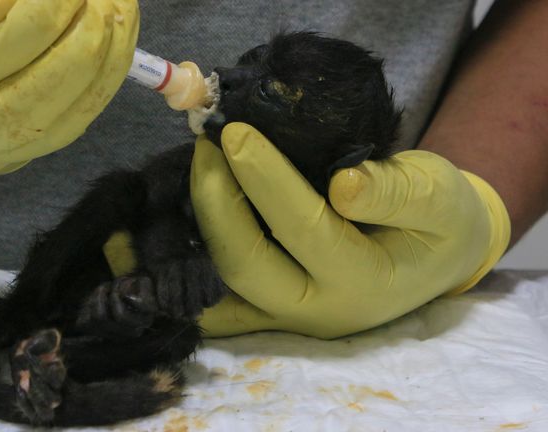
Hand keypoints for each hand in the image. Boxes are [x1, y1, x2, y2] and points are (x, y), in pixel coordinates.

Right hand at [0, 0, 137, 179]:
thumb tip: (34, 8)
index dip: (30, 29)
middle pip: (17, 116)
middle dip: (76, 58)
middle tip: (108, 6)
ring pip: (50, 130)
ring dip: (100, 73)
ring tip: (121, 17)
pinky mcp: (3, 160)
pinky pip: (61, 131)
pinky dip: (96, 88)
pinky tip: (114, 47)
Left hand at [191, 123, 510, 338]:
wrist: (435, 260)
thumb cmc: (439, 221)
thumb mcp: (439, 197)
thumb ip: (398, 194)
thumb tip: (343, 184)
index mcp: (365, 282)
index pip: (304, 227)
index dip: (265, 178)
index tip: (235, 132)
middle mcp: (318, 310)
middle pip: (246, 266)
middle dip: (215, 202)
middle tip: (206, 145)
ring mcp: (287, 318)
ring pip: (218, 288)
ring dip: (193, 230)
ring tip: (195, 169)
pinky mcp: (267, 312)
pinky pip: (215, 298)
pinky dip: (187, 264)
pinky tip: (172, 217)